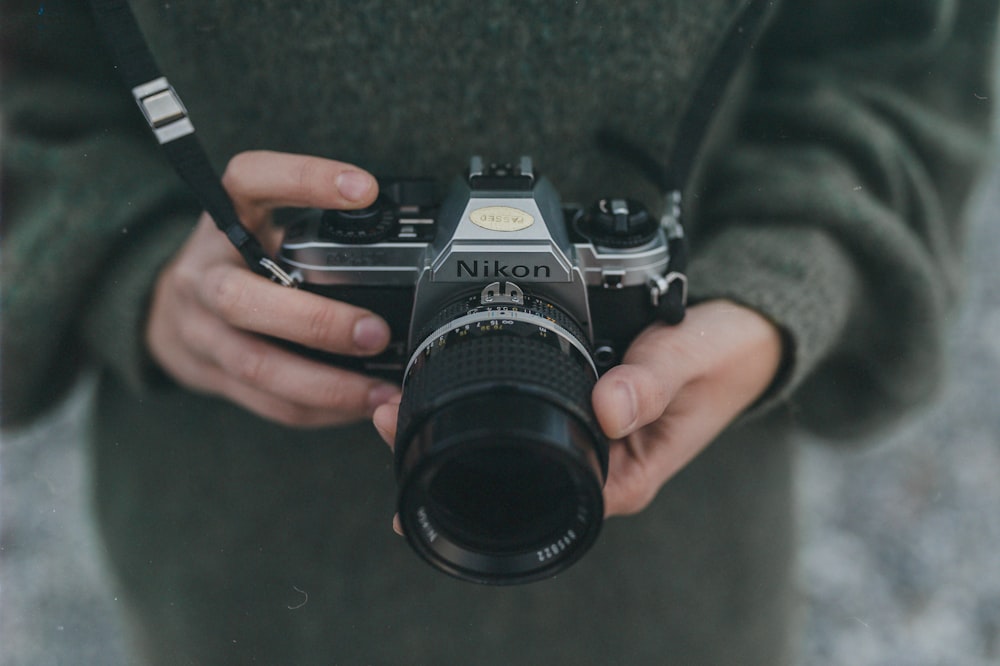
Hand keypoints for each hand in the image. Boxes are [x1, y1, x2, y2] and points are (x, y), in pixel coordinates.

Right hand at [146, 150, 401, 426]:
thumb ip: (312, 228)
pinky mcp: (213, 376)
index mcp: (224, 218)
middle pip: (241, 299)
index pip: (251, 180)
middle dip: (315, 322)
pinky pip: (267, 402)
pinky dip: (318, 410)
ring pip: (255, 365)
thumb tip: (405, 243)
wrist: (168, 309)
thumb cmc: (239, 259)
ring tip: (380, 392)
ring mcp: (201, 331)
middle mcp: (204, 273)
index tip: (366, 190)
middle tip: (377, 332)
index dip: (304, 179)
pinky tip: (358, 407)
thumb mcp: (263, 224)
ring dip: (324, 384)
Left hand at [372, 300, 781, 516]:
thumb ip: (652, 383)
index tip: (411, 447)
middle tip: (382, 416)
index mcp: (624, 474)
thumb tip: (607, 409)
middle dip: (442, 454)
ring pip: (508, 450)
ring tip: (394, 404)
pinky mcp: (580, 415)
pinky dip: (481, 405)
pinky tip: (444, 390)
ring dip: (453, 428)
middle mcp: (597, 466)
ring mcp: (586, 442)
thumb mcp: (691, 360)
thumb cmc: (722, 359)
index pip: (535, 493)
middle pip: (509, 477)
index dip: (470, 477)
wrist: (744, 340)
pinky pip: (523, 420)